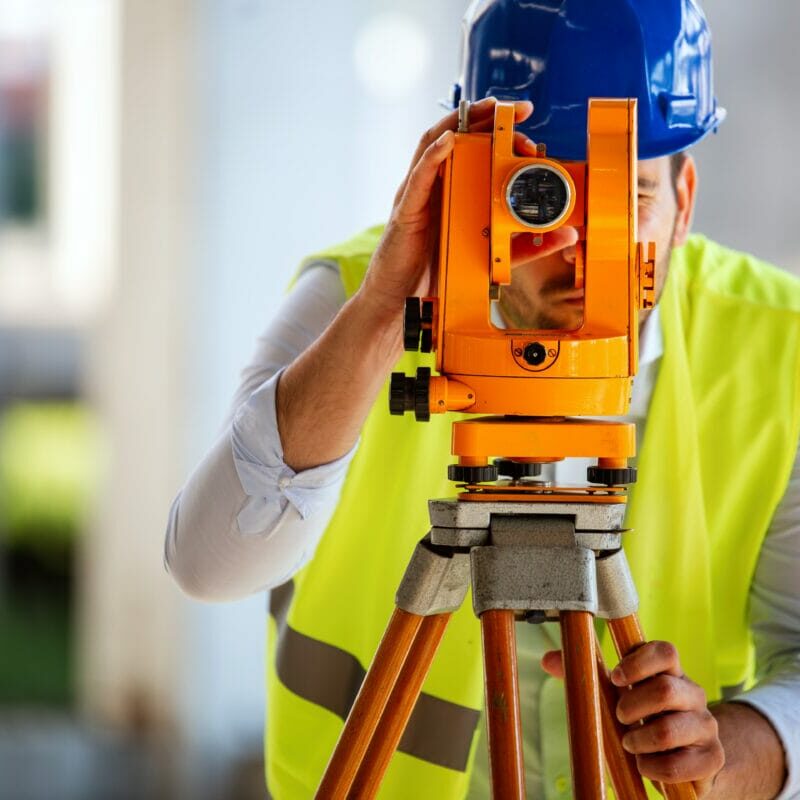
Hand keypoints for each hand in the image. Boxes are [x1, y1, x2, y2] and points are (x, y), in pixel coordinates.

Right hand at [358, 97, 577, 334]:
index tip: (526, 120)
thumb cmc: (438, 274)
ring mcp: (418, 195)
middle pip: (457, 136)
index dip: (499, 128)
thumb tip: (564, 234)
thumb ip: (525, 245)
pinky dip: (432, 157)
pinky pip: (418, 178)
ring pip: (434, 145)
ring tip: (486, 109)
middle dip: (487, 118)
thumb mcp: (492, 256)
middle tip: (518, 116)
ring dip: (461, 123)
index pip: (474, 147)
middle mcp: (434, 185)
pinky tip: (448, 142)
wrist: (403, 300)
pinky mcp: (407, 211)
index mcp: (453, 191)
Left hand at [542, 641, 724, 796]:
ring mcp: (706, 725)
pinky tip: (645, 766)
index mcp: (670, 672)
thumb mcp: (618, 697)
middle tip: (620, 718)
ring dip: (640, 741)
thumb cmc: (645, 720)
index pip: (665, 651)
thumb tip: (549, 659)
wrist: (687, 761)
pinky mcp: (713, 758)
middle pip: (666, 689)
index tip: (615, 678)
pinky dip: (654, 769)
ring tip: (629, 744)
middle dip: (632, 706)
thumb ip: (587, 676)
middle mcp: (693, 693)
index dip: (638, 662)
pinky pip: (681, 765)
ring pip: (670, 729)